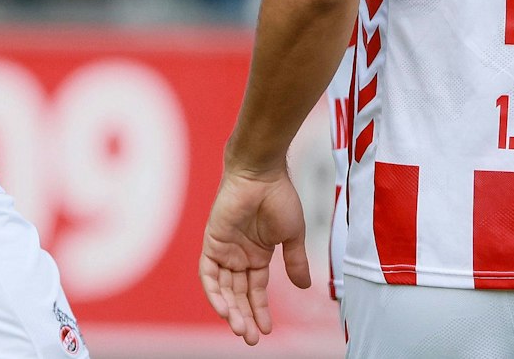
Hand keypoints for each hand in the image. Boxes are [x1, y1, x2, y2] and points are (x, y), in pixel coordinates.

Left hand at [199, 166, 309, 345]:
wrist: (262, 174)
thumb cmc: (279, 198)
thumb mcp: (292, 236)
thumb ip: (295, 262)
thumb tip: (305, 287)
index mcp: (258, 255)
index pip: (256, 290)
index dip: (260, 310)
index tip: (267, 331)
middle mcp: (239, 256)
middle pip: (238, 294)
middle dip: (245, 317)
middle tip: (251, 338)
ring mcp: (225, 250)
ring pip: (223, 288)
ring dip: (231, 310)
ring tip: (241, 329)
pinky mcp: (212, 242)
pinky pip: (209, 273)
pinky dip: (214, 292)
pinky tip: (224, 309)